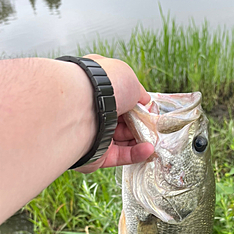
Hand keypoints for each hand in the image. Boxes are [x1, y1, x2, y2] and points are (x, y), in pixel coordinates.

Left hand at [75, 54, 153, 173]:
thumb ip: (139, 92)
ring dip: (141, 140)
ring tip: (153, 140)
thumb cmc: (101, 86)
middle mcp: (93, 111)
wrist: (80, 108)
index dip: (136, 105)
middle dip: (140, 125)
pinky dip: (136, 154)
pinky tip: (148, 150)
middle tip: (153, 127)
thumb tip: (145, 102)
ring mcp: (93, 134)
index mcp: (96, 89)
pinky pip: (120, 156)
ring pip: (123, 140)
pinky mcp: (96, 155)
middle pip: (123, 121)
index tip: (148, 110)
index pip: (119, 99)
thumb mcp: (128, 77)